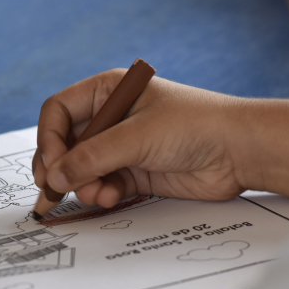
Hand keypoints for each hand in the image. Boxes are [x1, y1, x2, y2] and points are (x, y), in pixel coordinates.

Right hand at [33, 69, 249, 207]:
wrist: (239, 151)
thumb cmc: (194, 125)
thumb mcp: (136, 136)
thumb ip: (91, 157)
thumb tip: (55, 176)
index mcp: (109, 91)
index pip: (59, 111)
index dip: (49, 138)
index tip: (51, 165)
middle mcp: (112, 116)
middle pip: (66, 143)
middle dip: (60, 167)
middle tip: (53, 191)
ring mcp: (123, 146)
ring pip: (83, 168)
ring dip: (83, 184)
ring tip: (95, 194)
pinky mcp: (135, 172)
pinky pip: (103, 184)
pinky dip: (101, 193)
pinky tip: (110, 197)